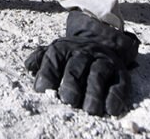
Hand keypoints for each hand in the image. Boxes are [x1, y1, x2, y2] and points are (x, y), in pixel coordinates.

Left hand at [24, 11, 139, 116]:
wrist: (101, 40)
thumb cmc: (71, 55)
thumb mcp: (54, 51)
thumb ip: (40, 59)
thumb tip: (30, 66)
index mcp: (62, 49)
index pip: (53, 60)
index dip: (47, 75)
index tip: (42, 91)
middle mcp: (83, 53)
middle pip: (75, 69)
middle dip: (71, 86)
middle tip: (68, 102)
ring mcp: (102, 61)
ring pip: (98, 75)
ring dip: (94, 93)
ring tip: (89, 110)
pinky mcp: (120, 72)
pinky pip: (118, 83)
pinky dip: (115, 96)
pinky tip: (110, 109)